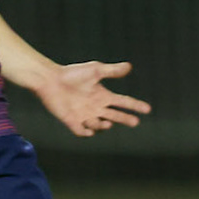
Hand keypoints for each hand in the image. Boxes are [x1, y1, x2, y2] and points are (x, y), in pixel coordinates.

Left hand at [35, 60, 151, 136]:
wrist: (50, 80)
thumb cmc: (73, 73)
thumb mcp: (95, 70)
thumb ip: (112, 71)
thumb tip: (129, 66)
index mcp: (103, 95)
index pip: (123, 102)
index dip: (135, 106)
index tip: (147, 109)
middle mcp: (96, 107)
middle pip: (116, 116)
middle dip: (126, 119)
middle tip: (135, 122)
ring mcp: (84, 115)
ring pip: (99, 125)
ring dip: (104, 125)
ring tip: (106, 121)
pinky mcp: (71, 121)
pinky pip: (81, 131)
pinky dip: (86, 132)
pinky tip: (89, 130)